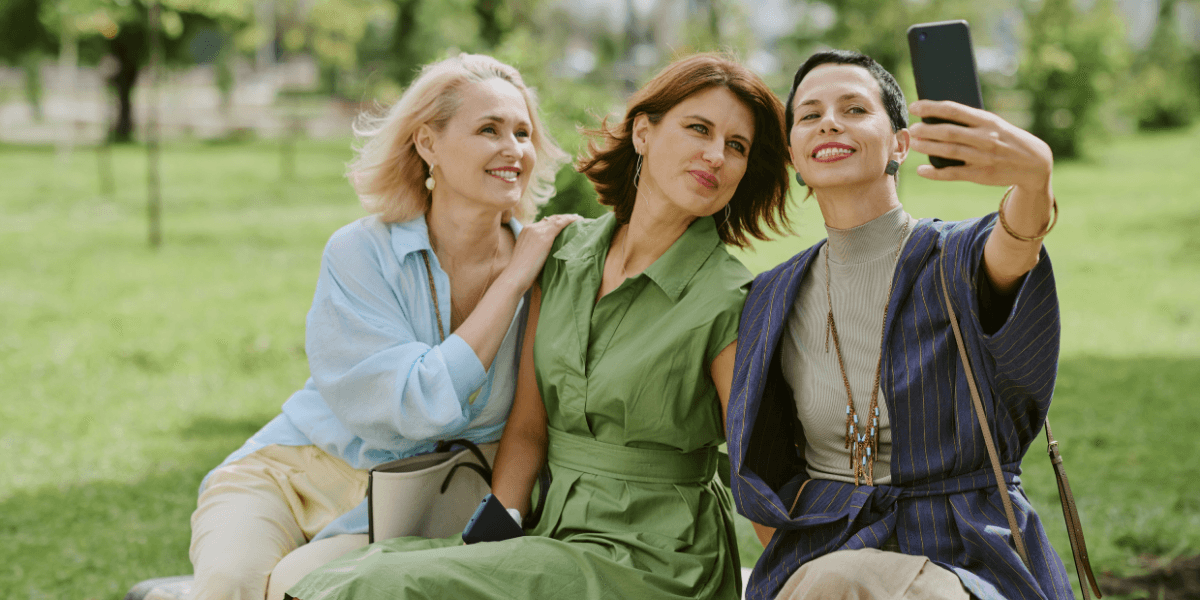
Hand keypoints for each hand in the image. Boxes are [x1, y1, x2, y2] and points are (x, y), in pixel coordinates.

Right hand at [498, 213, 582, 292]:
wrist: (516, 276)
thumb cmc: (522, 274)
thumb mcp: (529, 257)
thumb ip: (537, 251)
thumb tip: (547, 255)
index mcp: (526, 231)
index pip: (544, 222)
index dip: (556, 221)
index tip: (566, 223)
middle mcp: (531, 227)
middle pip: (551, 219)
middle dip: (564, 218)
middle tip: (577, 219)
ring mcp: (537, 231)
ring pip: (557, 219)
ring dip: (569, 218)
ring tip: (580, 220)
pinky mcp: (545, 236)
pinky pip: (561, 223)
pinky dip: (571, 220)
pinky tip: (579, 220)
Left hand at [908, 100, 1053, 193]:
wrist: (1034, 163)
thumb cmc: (1006, 139)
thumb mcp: (994, 124)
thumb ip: (971, 121)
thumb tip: (939, 115)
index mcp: (987, 121)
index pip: (955, 110)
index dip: (932, 107)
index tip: (915, 106)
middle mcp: (984, 138)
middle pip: (949, 132)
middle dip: (927, 130)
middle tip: (912, 128)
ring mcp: (982, 157)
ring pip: (949, 151)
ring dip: (928, 147)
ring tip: (914, 143)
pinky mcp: (981, 175)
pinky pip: (953, 173)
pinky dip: (935, 173)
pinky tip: (922, 170)